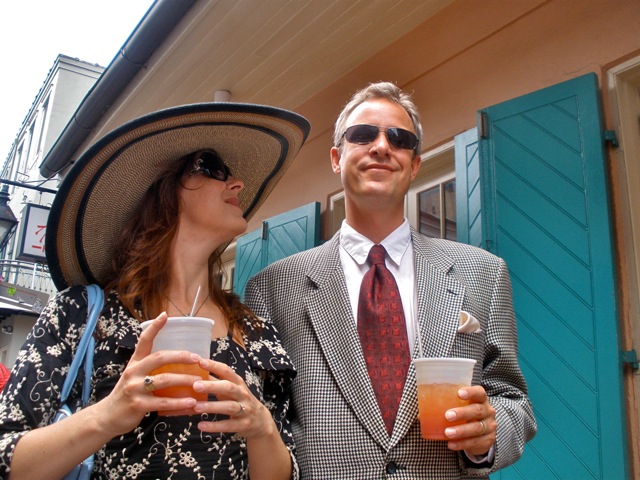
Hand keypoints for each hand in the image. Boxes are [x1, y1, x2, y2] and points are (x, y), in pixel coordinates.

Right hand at [94, 312, 202, 435]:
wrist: (107, 417)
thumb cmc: (127, 394)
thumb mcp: (134, 376)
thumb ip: (150, 368)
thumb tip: (176, 360)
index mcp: (135, 362)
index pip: (144, 340)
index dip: (154, 327)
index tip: (165, 315)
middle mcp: (134, 371)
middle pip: (160, 357)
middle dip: (181, 356)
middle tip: (197, 358)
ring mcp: (135, 388)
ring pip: (165, 380)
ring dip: (185, 380)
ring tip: (200, 381)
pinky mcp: (138, 405)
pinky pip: (163, 402)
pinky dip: (179, 402)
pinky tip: (192, 402)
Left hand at [192, 358, 277, 439]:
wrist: (261, 421)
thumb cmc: (240, 400)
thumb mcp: (231, 389)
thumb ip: (216, 382)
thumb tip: (195, 373)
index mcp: (238, 383)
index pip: (226, 371)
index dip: (214, 366)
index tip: (200, 362)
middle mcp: (242, 394)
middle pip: (228, 387)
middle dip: (212, 386)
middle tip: (195, 386)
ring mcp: (245, 409)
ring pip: (229, 406)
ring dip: (212, 406)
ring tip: (196, 407)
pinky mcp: (243, 424)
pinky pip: (228, 425)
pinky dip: (215, 426)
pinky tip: (201, 425)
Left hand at [443, 385, 495, 455]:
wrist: (482, 432)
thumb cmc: (466, 414)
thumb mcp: (459, 406)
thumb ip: (444, 405)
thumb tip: (420, 414)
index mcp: (481, 399)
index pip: (479, 392)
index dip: (470, 392)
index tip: (459, 393)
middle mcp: (488, 411)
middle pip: (477, 411)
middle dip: (462, 413)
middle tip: (447, 415)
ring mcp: (489, 426)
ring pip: (477, 428)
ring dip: (461, 431)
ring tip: (447, 433)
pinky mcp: (488, 440)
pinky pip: (475, 442)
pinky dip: (462, 444)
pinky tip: (451, 444)